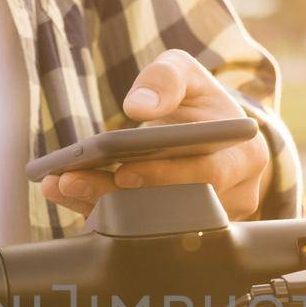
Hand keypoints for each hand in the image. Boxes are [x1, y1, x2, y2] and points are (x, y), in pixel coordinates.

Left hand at [41, 49, 271, 219]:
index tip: (122, 170)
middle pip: (173, 206)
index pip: (208, 173)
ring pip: (152, 223)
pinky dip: (99, 214)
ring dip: (102, 207)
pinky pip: (139, 229)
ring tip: (61, 184)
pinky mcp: (180, 233)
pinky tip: (67, 195)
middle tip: (72, 180)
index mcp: (244, 156)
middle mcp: (234, 196)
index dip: (165, 176)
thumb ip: (165, 78)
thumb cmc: (197, 102)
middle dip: (119, 195)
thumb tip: (139, 106)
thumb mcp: (185, 73)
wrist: (208, 132)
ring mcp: (210, 221)